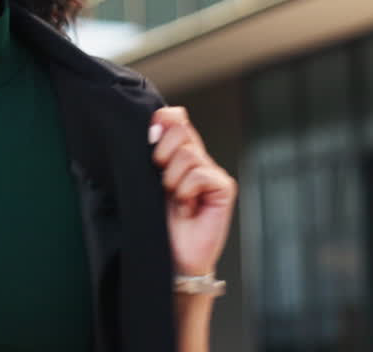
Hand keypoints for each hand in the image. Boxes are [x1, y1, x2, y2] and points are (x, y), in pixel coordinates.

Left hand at [149, 106, 236, 276]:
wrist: (172, 256)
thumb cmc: (159, 222)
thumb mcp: (148, 181)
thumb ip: (153, 151)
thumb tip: (155, 124)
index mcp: (177, 152)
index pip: (176, 117)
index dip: (163, 120)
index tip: (149, 137)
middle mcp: (197, 158)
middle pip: (181, 128)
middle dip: (162, 152)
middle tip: (160, 178)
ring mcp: (212, 172)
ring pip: (189, 153)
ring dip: (173, 179)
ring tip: (175, 198)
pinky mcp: (224, 188)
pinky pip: (201, 174)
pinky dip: (187, 190)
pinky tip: (187, 206)